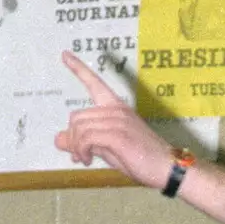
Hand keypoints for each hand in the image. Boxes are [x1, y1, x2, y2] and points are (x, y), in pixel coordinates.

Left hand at [56, 53, 175, 187]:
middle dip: (73, 138)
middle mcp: (115, 109)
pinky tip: (88, 160)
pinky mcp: (117, 135)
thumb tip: (58, 140)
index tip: (64, 54)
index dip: (78, 69)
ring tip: (85, 159)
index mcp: (116, 107)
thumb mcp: (108, 148)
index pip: (95, 83)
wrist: (166, 168)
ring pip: (79, 128)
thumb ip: (85, 142)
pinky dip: (82, 151)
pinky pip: (86, 138)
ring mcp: (117, 120)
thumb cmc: (140, 159)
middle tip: (79, 155)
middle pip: (76, 117)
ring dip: (77, 147)